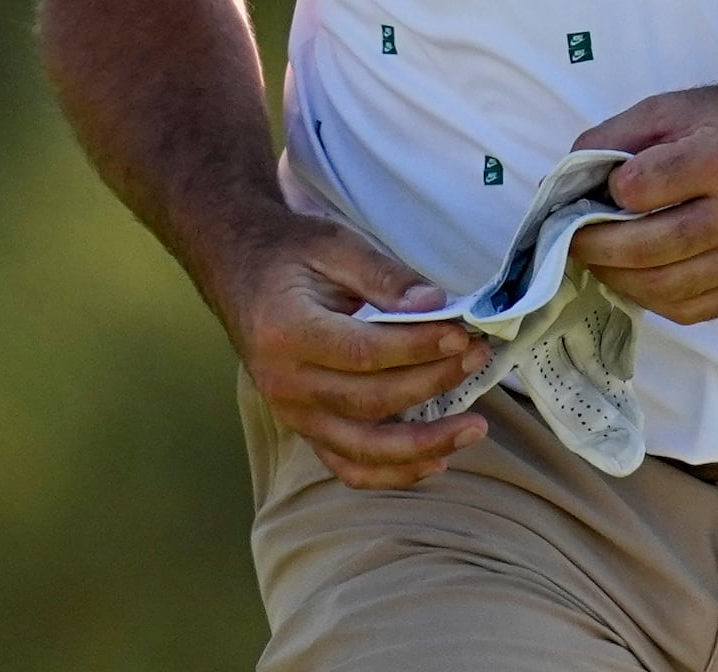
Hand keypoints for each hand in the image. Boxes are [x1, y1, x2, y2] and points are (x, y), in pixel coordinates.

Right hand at [204, 211, 495, 487]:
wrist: (240, 272)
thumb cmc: (289, 254)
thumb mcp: (333, 244)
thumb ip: (385, 275)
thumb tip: (437, 305)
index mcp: (286, 332)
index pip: (364, 353)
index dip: (419, 348)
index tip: (462, 335)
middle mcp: (284, 383)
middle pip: (371, 401)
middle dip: (433, 383)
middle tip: (477, 357)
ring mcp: (291, 413)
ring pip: (363, 448)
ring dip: (424, 444)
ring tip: (474, 427)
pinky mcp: (303, 428)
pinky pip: (348, 466)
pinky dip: (392, 473)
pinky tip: (435, 462)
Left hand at [572, 74, 717, 323]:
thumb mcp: (672, 108)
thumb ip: (612, 138)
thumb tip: (564, 183)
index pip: (634, 192)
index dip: (606, 191)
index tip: (601, 187)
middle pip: (644, 249)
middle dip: (593, 248)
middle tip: (571, 239)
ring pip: (664, 289)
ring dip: (618, 279)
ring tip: (600, 259)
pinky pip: (692, 310)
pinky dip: (655, 298)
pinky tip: (640, 276)